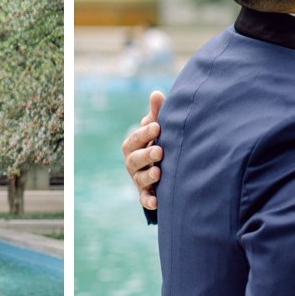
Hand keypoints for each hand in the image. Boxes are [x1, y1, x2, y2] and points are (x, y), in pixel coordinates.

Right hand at [122, 90, 165, 210]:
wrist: (161, 167)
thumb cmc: (157, 142)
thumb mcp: (156, 128)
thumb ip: (156, 113)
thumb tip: (156, 94)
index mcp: (133, 145)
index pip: (135, 139)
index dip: (144, 133)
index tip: (157, 126)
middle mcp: (133, 163)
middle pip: (135, 159)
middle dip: (146, 155)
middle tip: (160, 151)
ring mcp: (139, 179)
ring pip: (139, 179)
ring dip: (148, 176)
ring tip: (158, 173)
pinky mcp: (146, 194)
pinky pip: (144, 199)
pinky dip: (149, 201)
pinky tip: (157, 202)